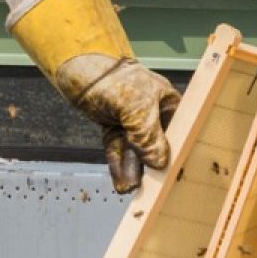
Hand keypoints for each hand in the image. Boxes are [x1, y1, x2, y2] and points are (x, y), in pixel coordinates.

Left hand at [53, 53, 179, 192]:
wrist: (78, 68)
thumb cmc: (113, 78)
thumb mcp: (135, 106)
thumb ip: (148, 135)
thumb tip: (159, 163)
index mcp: (167, 103)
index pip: (179, 133)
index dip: (178, 153)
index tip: (176, 176)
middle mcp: (153, 114)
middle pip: (156, 145)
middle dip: (151, 167)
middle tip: (150, 190)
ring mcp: (132, 122)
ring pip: (135, 151)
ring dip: (132, 169)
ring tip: (128, 187)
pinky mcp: (114, 127)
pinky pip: (118, 149)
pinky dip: (118, 164)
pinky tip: (119, 181)